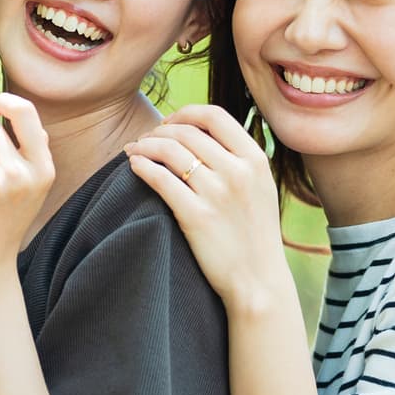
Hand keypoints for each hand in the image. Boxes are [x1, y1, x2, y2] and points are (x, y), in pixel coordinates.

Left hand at [125, 104, 294, 313]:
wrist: (258, 280)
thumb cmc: (255, 235)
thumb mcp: (261, 187)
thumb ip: (239, 159)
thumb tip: (203, 133)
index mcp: (255, 160)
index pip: (214, 115)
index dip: (185, 113)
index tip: (169, 124)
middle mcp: (238, 171)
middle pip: (186, 132)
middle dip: (158, 132)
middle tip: (144, 140)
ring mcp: (217, 193)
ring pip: (169, 150)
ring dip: (145, 146)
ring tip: (134, 152)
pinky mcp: (196, 216)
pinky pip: (160, 178)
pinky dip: (142, 166)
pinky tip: (134, 166)